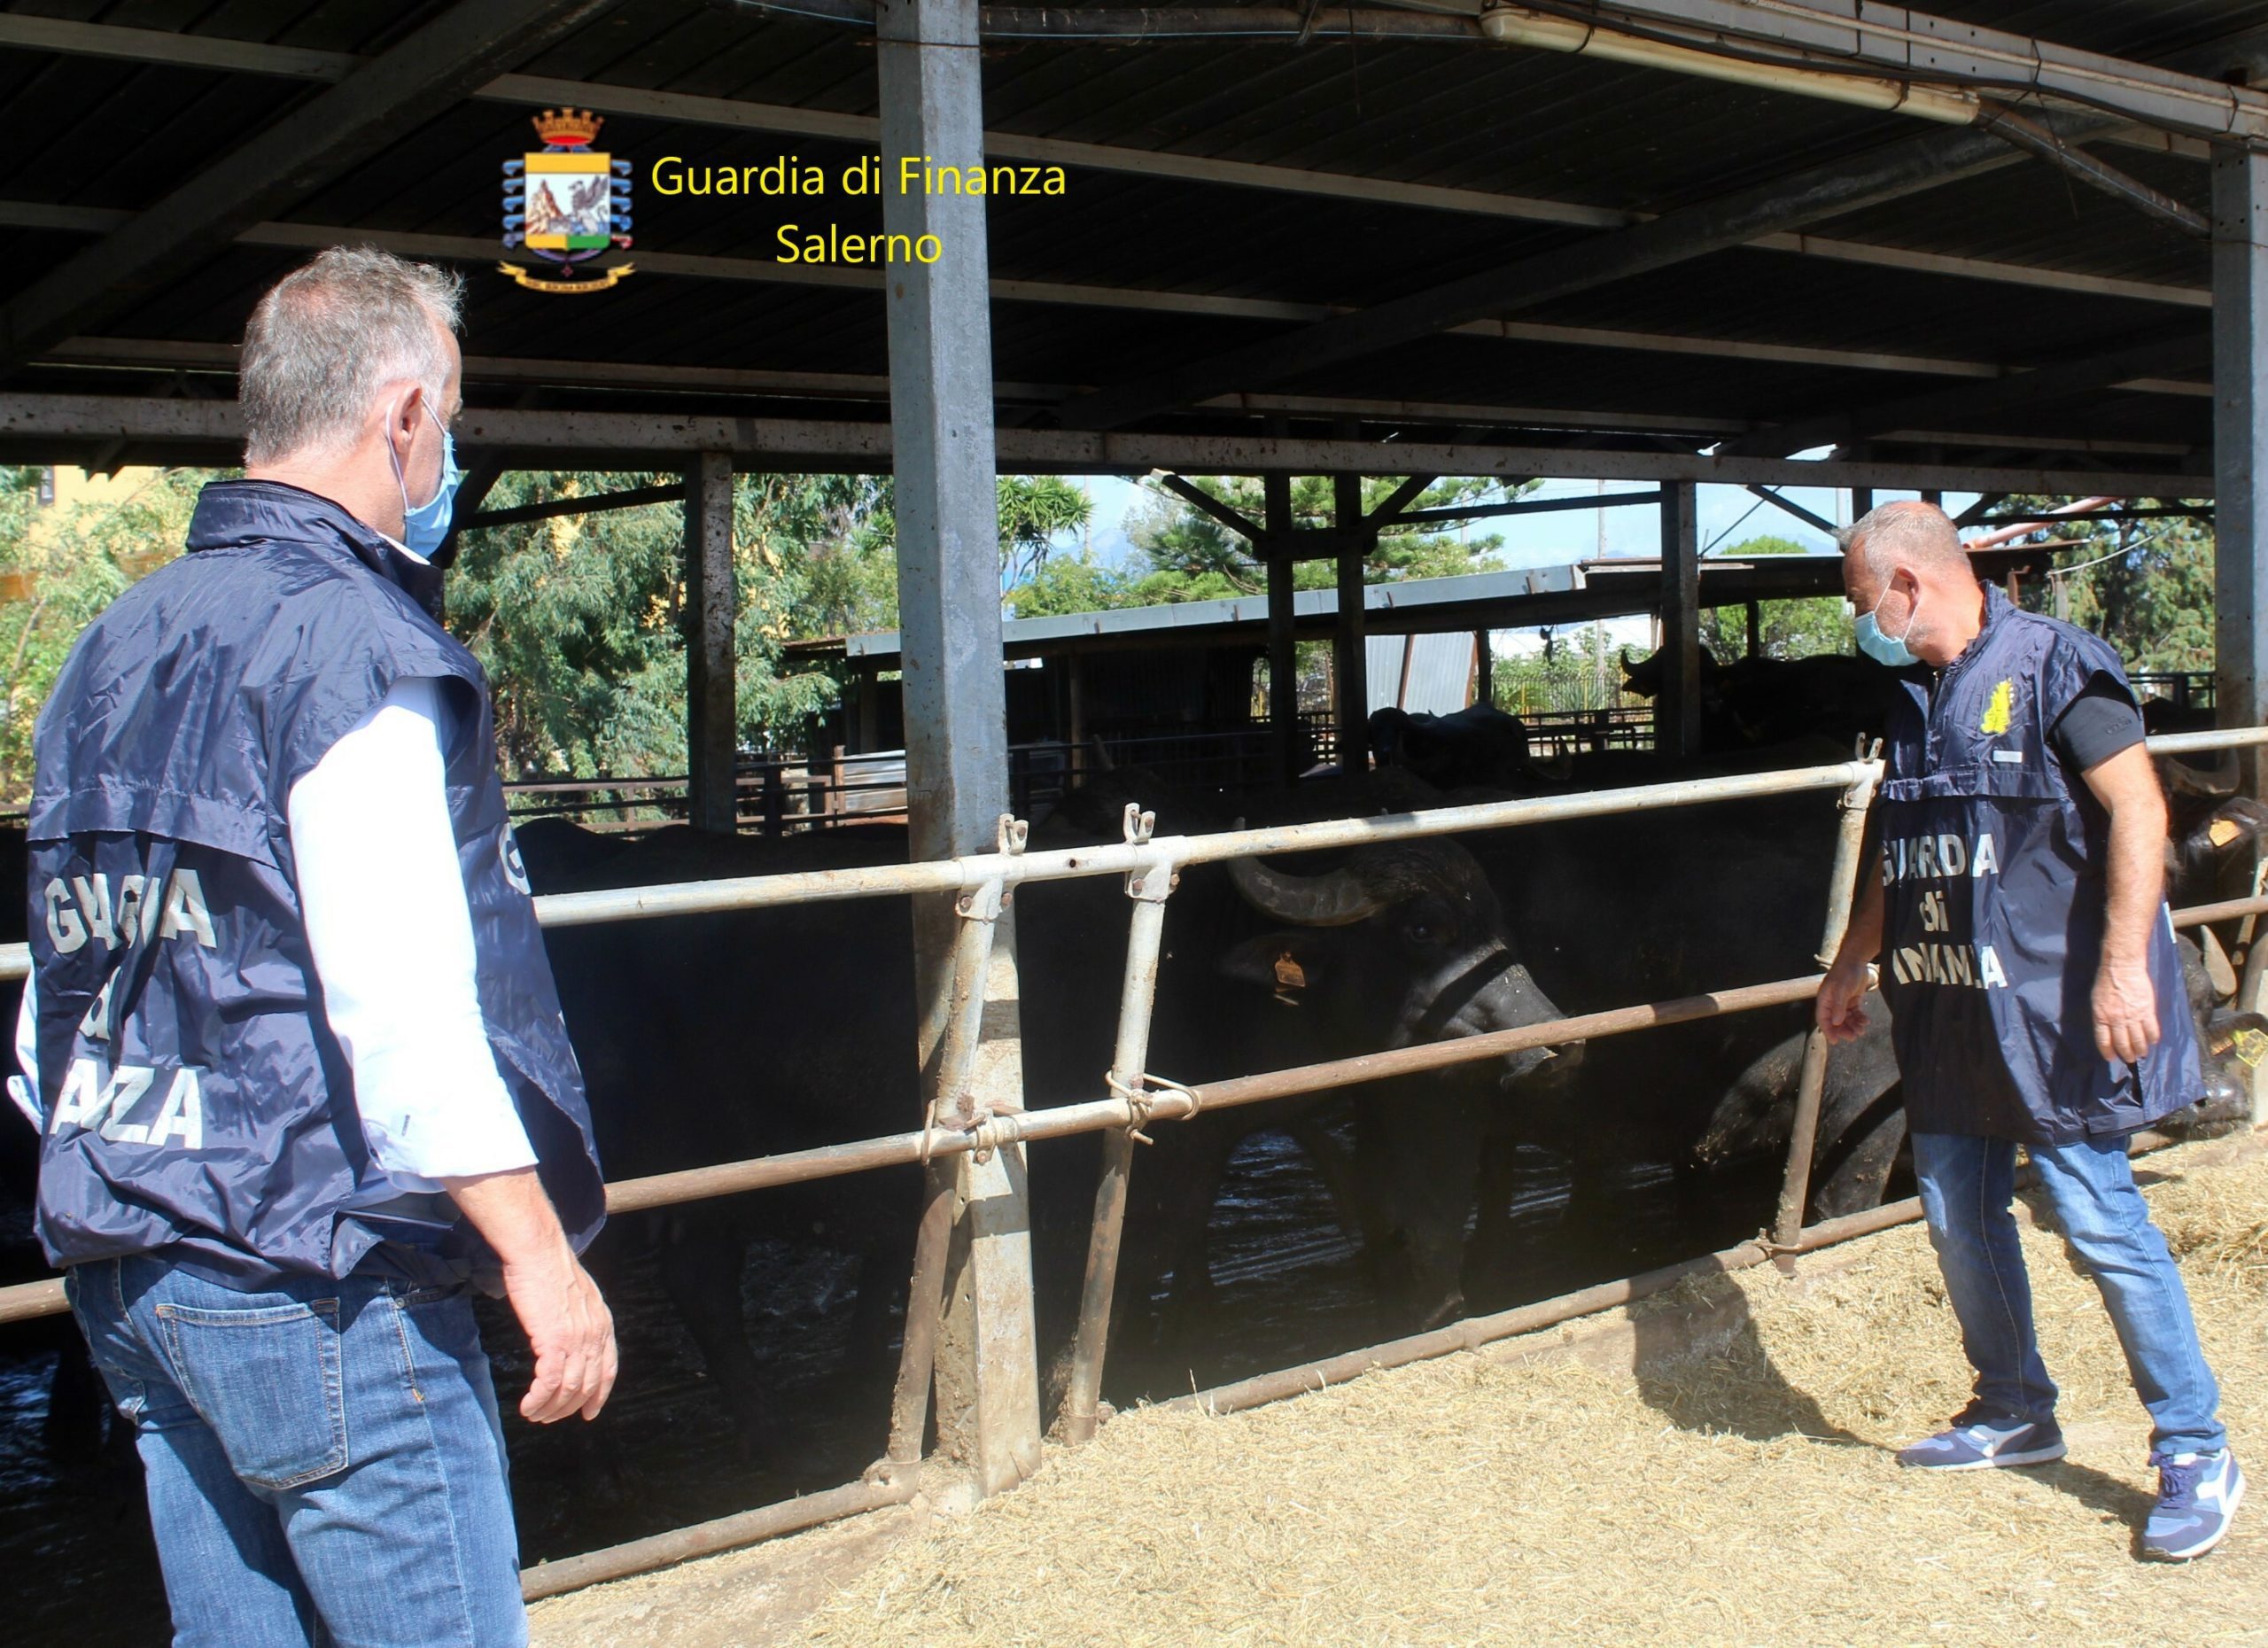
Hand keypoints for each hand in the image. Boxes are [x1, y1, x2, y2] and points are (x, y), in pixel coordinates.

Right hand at [500, 1241, 616, 1422]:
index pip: (608, 1369)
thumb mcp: (578, 1295)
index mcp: (603, 1323)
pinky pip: (549, 1383)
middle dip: (569, 1407)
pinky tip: (527, 1406)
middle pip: (589, 1385)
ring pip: (569, 1389)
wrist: (538, 1252)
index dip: (599, 1395)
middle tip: (550, 1417)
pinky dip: (539, 1399)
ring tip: (535, 1414)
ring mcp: (577, 1339)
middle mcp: (596, 1334)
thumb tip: (572, 1334)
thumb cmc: (549, 1268)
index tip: (589, 1412)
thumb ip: (581, 1318)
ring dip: (550, 1408)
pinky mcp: (554, 1341)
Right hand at [1816, 952, 1872, 1043]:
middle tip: (1854, 1037)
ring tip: (1862, 1030)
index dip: (1828, 1031)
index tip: (1835, 1041)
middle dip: (1844, 1030)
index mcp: (1824, 1000)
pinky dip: (1860, 1018)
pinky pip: (1855, 1013)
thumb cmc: (1845, 973)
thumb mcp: (1841, 989)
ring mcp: (1842, 1002)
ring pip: (1846, 1019)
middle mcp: (1832, 1003)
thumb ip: (1838, 1006)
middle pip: (1836, 1022)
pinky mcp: (1852, 999)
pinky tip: (1866, 1021)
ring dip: (1853, 1025)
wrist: (1855, 960)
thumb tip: (1836, 1022)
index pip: (1823, 1019)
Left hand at [2092, 958, 2159, 1064]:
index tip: (2112, 1058)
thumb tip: (2107, 1030)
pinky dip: (2153, 1038)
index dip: (2108, 1052)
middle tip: (2130, 1059)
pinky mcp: (2147, 1011)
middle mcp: (2116, 1020)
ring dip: (2141, 1050)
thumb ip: (2101, 1016)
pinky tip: (2153, 1041)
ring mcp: (2133, 1016)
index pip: (2104, 1041)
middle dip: (2127, 1054)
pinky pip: (2152, 1030)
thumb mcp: (2096, 1001)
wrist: (2122, 967)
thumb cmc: (2106, 982)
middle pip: (2123, 1044)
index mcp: (2101, 1017)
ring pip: (2138, 1040)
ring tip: (2141, 1053)